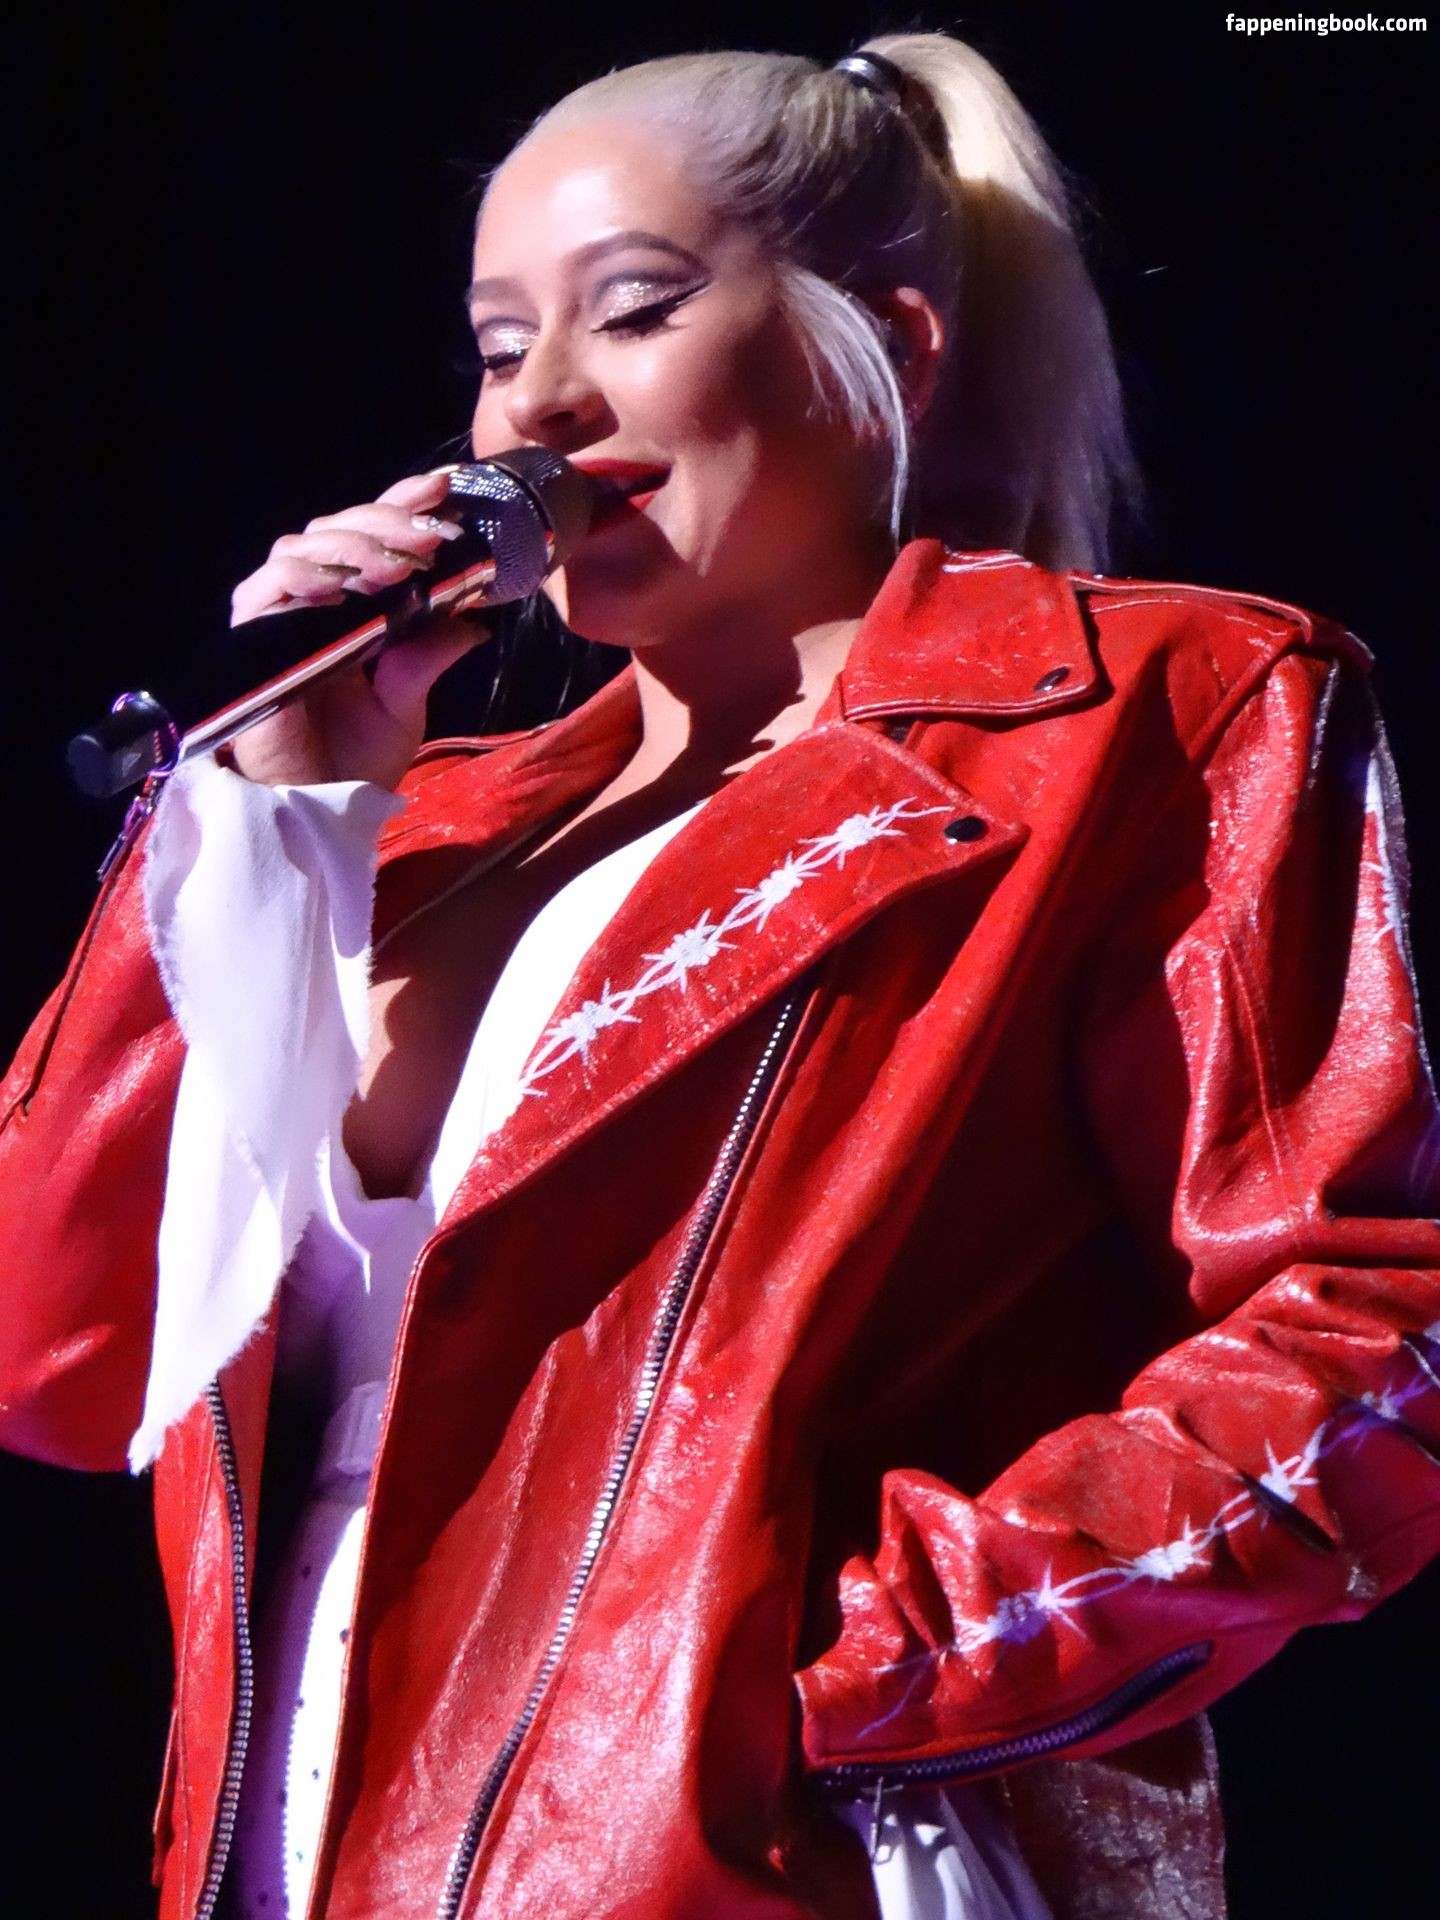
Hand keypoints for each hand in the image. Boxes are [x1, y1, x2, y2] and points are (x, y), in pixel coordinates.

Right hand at [226, 468, 491, 789]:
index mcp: (352, 606)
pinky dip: (306, 577)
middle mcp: (312, 600)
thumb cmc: (354, 762)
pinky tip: (342, 586)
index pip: (371, 536)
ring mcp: (279, 615)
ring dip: (355, 547)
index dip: (402, 503)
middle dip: (387, 522)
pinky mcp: (252, 638)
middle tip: (431, 539)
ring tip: (398, 568)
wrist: (315, 810)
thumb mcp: (406, 704)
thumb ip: (427, 657)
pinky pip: (269, 587)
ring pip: (305, 546)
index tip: (443, 489)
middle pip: (338, 528)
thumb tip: (473, 622)